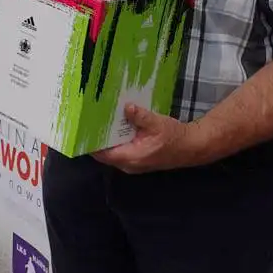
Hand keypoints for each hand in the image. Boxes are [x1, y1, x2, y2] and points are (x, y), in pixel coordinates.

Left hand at [91, 105, 207, 173]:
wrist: (191, 147)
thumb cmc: (174, 137)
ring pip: (111, 152)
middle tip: (85, 121)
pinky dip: (114, 140)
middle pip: (103, 153)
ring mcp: (132, 163)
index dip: (90, 143)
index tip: (81, 129)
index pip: (102, 154)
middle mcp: (128, 164)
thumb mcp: (157, 123)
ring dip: (104, 138)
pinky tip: (111, 125)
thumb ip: (140, 116)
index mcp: (130, 157)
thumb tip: (127, 108)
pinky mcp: (136, 158)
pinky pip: (119, 150)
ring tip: (95, 121)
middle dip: (95, 138)